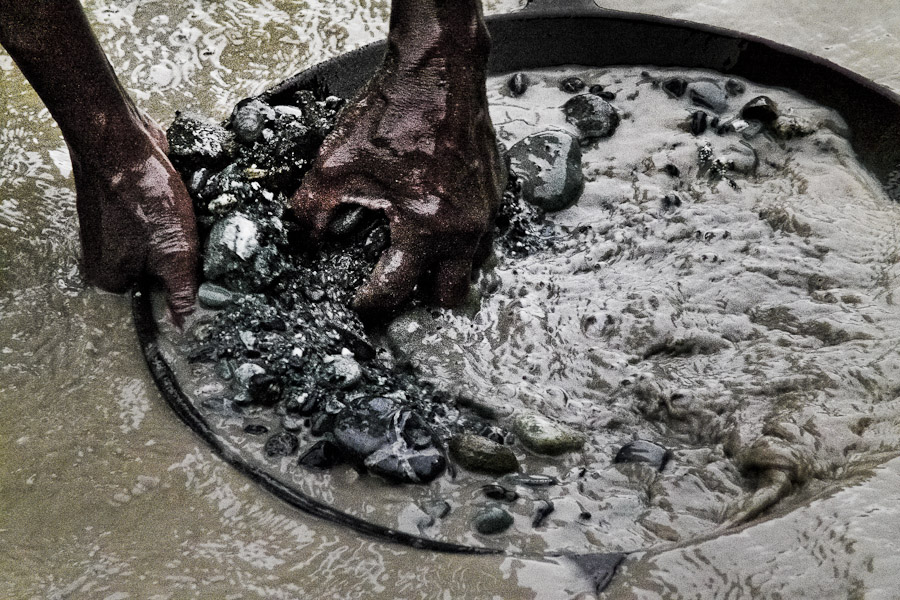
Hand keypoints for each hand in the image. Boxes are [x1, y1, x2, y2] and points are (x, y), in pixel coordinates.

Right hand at [71, 112, 198, 323]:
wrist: (120, 140)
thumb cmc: (143, 198)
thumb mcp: (174, 255)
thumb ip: (182, 295)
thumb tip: (189, 331)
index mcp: (110, 280)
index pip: (157, 297)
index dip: (183, 282)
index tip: (198, 265)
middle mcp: (104, 259)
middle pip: (158, 270)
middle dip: (180, 255)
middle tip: (190, 236)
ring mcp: (111, 232)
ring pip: (159, 245)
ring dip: (178, 233)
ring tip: (180, 216)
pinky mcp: (122, 208)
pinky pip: (154, 222)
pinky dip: (169, 215)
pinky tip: (175, 201)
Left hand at [289, 0, 504, 315]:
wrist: (439, 72)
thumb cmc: (396, 110)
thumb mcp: (335, 164)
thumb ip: (313, 210)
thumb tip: (308, 239)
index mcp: (425, 226)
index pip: (397, 290)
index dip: (371, 303)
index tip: (361, 301)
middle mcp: (463, 226)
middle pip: (448, 294)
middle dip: (421, 294)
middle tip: (397, 280)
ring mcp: (485, 210)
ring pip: (469, 264)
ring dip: (443, 264)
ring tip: (415, 247)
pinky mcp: (495, 192)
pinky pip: (479, 230)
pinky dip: (456, 231)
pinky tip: (433, 211)